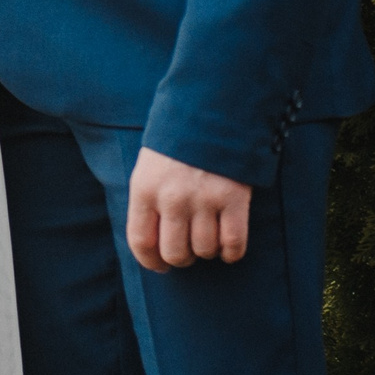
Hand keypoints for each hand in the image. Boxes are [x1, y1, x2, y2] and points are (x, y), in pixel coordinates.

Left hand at [127, 149, 251, 269]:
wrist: (213, 108)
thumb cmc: (177, 139)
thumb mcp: (149, 165)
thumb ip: (148, 199)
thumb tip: (152, 242)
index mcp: (145, 188)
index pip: (141, 242)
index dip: (151, 261)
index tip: (160, 266)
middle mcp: (172, 198)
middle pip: (175, 253)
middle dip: (182, 257)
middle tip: (188, 247)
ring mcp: (204, 200)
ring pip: (205, 250)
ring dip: (208, 250)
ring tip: (208, 235)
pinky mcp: (234, 199)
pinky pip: (234, 244)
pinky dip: (232, 252)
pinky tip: (229, 245)